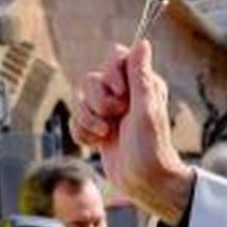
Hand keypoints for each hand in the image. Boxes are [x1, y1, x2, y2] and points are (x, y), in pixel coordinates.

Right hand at [72, 38, 193, 224]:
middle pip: (92, 78)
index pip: (115, 57)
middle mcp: (125, 94)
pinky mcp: (97, 128)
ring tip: (105, 135)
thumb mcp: (146, 110)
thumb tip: (143, 43)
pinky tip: (95, 143)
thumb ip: (141, 77)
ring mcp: (109, 112)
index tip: (121, 94)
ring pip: (80, 99)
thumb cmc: (151, 149)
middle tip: (115, 119)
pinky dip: (81, 132)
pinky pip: (75, 119)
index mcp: (142, 84)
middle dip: (98, 101)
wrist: (144, 183)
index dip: (111, 74)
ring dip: (88, 119)